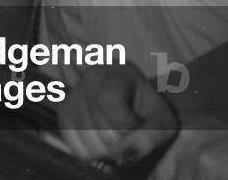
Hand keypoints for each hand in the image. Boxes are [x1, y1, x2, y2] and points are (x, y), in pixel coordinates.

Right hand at [59, 64, 177, 165]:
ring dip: (103, 149)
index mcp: (118, 74)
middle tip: (129, 138)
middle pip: (98, 125)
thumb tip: (127, 155)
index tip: (135, 129)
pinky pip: (70, 138)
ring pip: (84, 135)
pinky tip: (100, 141)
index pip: (107, 99)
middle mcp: (90, 78)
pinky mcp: (64, 110)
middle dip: (117, 143)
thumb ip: (151, 135)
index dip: (123, 125)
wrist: (135, 103)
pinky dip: (87, 149)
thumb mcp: (162, 120)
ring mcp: (74, 93)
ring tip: (116, 139)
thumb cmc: (150, 111)